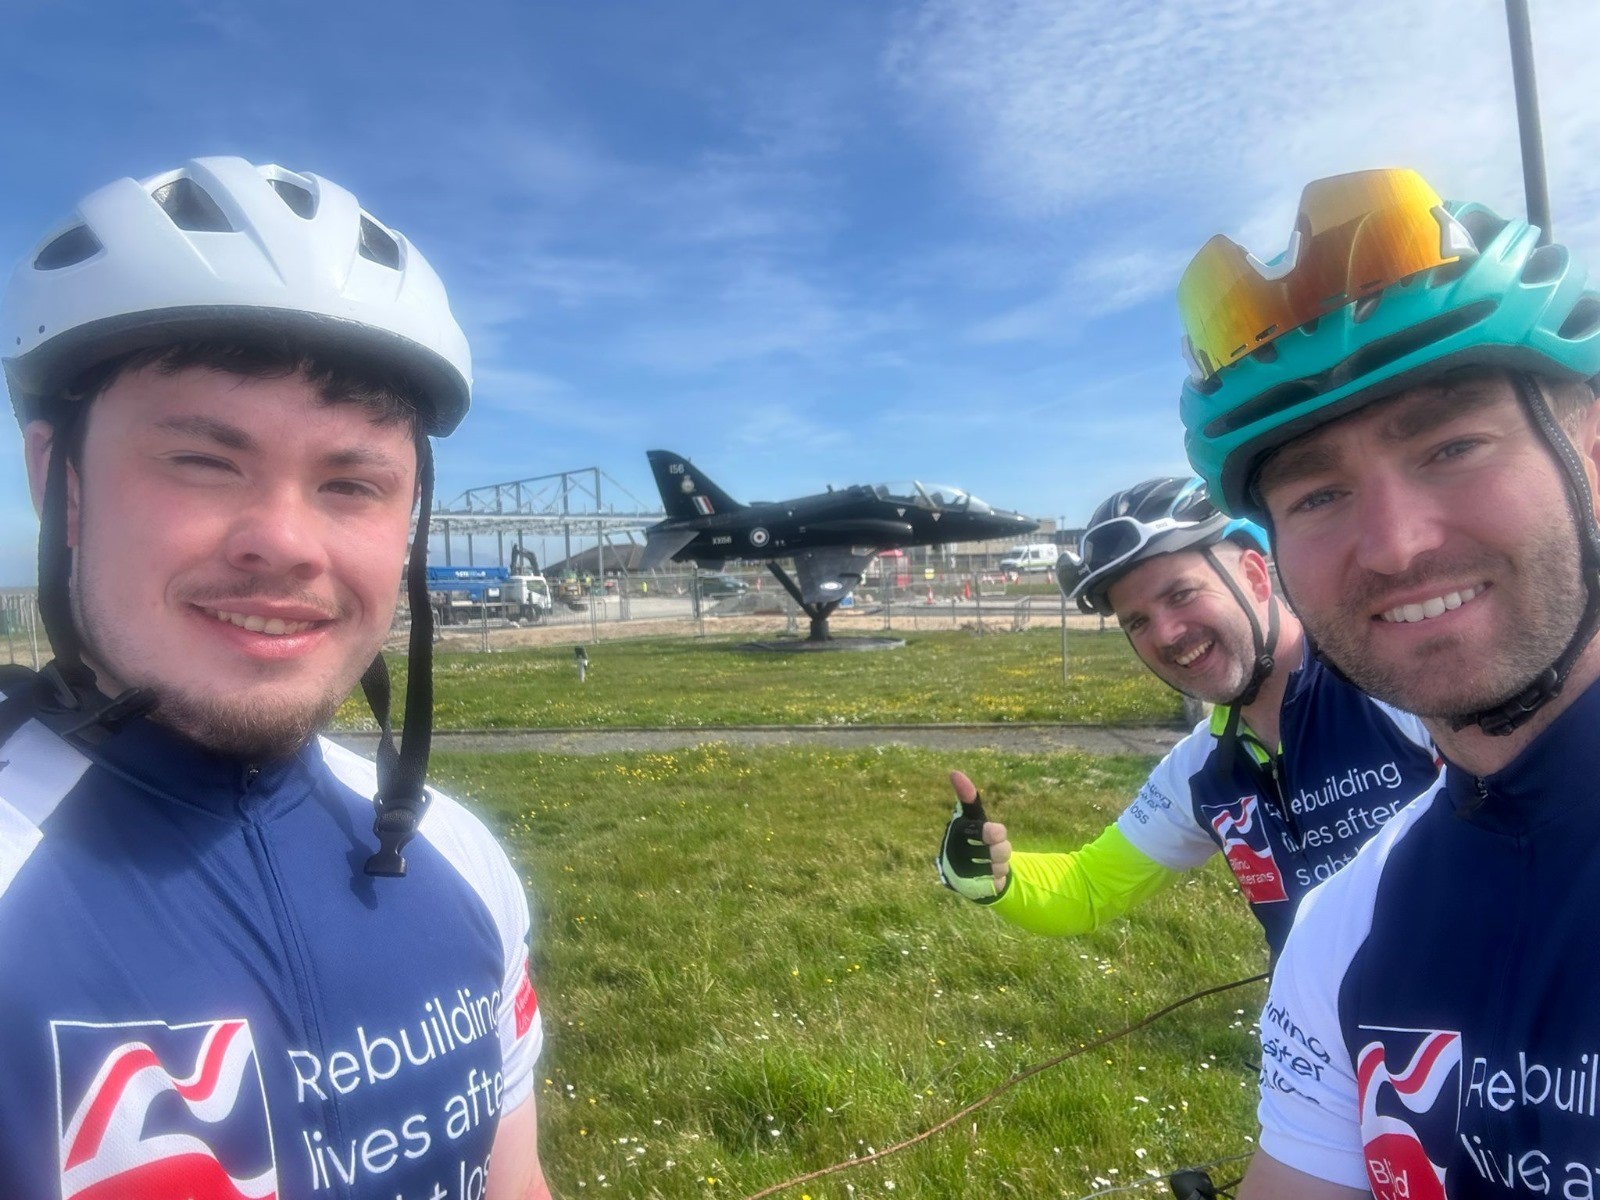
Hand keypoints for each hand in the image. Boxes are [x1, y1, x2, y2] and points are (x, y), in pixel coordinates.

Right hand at [935, 770, 1010, 901]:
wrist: (962, 873)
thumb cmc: (970, 839)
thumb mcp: (971, 818)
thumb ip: (968, 797)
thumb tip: (954, 772)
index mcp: (957, 831)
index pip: (992, 832)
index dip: (997, 834)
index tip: (996, 834)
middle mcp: (955, 852)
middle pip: (1000, 850)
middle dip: (1002, 850)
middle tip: (995, 849)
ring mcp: (962, 873)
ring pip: (999, 868)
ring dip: (1000, 865)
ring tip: (991, 863)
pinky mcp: (969, 890)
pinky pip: (997, 884)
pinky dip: (997, 880)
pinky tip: (988, 877)